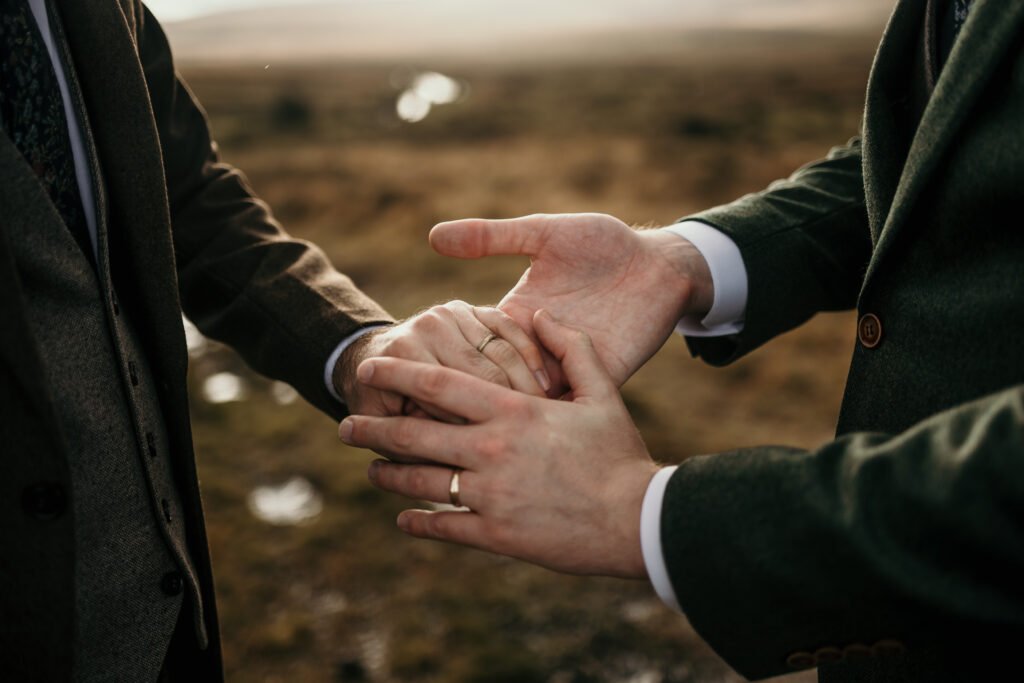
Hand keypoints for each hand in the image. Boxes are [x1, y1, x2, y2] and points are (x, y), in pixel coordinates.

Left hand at [338, 310, 659, 577]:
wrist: (638, 520)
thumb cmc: (620, 454)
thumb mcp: (602, 392)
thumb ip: (572, 348)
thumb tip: (543, 314)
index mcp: (512, 411)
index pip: (437, 384)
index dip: (396, 375)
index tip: (369, 368)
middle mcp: (491, 450)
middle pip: (413, 435)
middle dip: (372, 429)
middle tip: (345, 426)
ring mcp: (490, 495)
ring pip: (420, 483)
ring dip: (387, 475)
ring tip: (370, 470)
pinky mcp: (496, 535)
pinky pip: (444, 527)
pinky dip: (418, 523)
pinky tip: (403, 520)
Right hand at [430, 213, 712, 389]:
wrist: (661, 263)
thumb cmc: (603, 242)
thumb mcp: (542, 234)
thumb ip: (491, 237)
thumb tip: (432, 236)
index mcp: (516, 315)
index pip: (473, 346)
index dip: (451, 358)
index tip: (426, 367)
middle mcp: (537, 347)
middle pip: (493, 380)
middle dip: (471, 391)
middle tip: (444, 403)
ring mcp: (568, 366)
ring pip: (527, 401)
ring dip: (506, 409)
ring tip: (479, 417)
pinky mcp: (599, 379)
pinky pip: (568, 407)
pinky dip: (547, 415)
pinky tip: (527, 418)